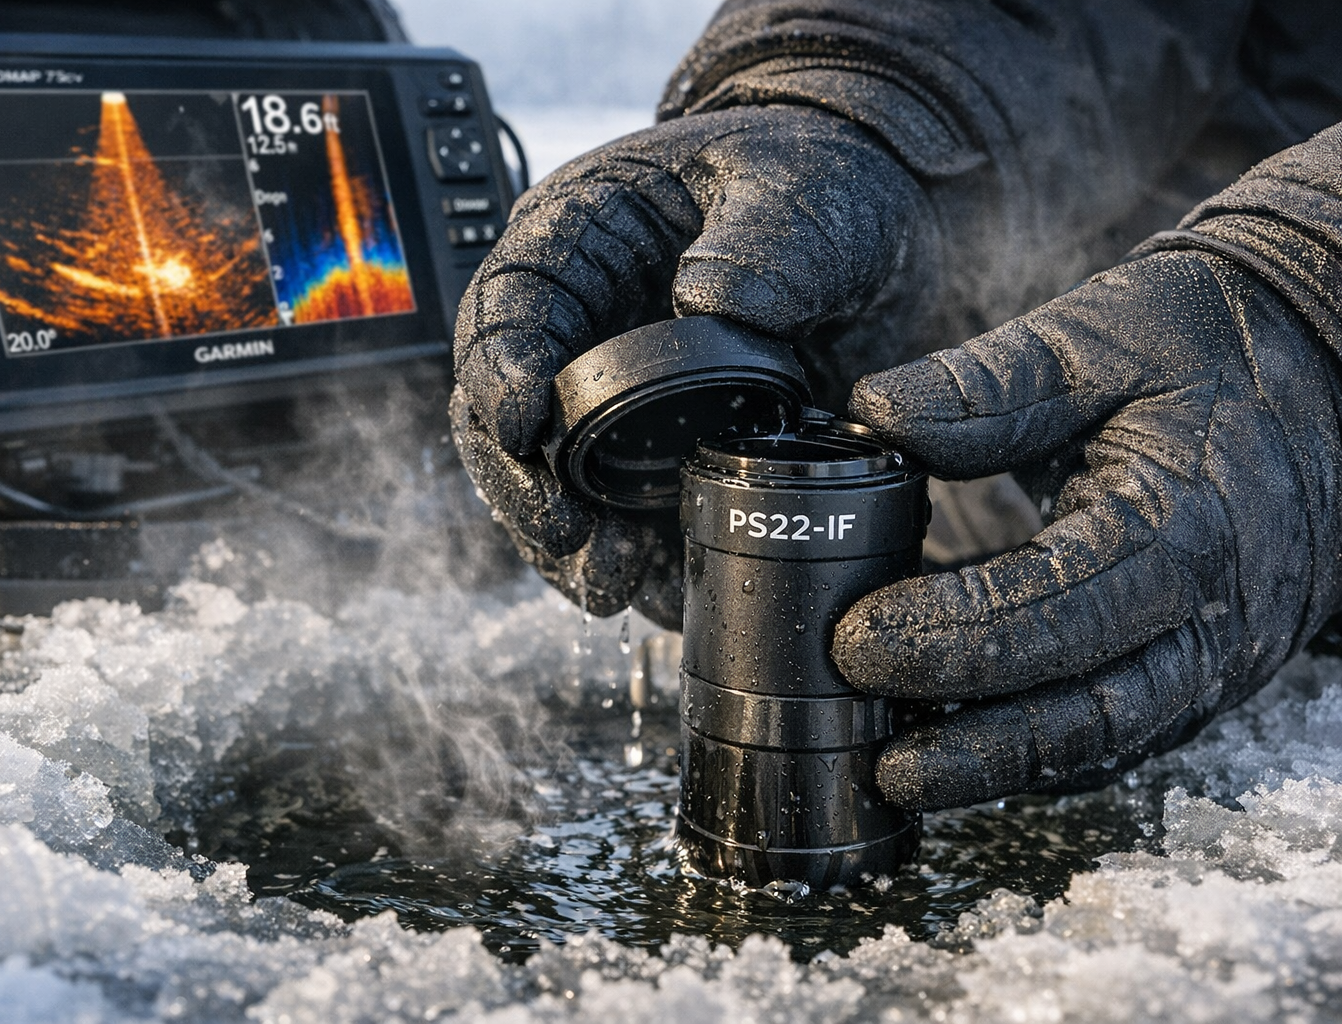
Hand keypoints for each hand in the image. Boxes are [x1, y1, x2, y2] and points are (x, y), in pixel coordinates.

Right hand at [452, 106, 932, 625]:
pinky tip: (658, 586)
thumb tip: (708, 303)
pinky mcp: (660, 451)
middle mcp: (580, 324)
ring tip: (610, 580)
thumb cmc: (814, 176)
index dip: (498, 366)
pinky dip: (634, 559)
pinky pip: (625, 517)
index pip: (507, 302)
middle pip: (503, 412)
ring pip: (553, 482)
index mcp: (582, 236)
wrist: (878, 220)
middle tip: (563, 533)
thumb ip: (761, 236)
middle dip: (523, 482)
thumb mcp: (795, 181)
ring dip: (569, 541)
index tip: (525, 424)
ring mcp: (614, 396)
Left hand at [835, 248, 1341, 809]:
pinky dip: (1046, 749)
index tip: (856, 636)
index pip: (1053, 605)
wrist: (1330, 367)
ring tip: (904, 770)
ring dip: (1004, 766)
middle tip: (879, 756)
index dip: (949, 632)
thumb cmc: (1212, 345)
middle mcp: (1216, 612)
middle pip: (1088, 713)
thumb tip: (878, 411)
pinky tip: (967, 747)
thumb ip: (989, 384)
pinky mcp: (1212, 667)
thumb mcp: (1100, 336)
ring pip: (1108, 740)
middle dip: (974, 746)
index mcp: (1184, 523)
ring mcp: (1223, 652)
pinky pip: (1128, 730)